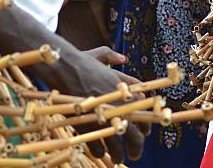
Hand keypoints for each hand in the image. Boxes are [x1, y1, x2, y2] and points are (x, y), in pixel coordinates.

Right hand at [36, 47, 148, 161]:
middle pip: (134, 136)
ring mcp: (104, 119)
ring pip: (116, 145)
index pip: (145, 116)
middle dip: (136, 148)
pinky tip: (101, 152)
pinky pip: (97, 146)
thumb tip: (122, 58)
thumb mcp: (103, 56)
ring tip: (117, 158)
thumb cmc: (84, 62)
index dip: (146, 127)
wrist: (66, 68)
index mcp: (128, 94)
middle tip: (135, 155)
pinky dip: (99, 151)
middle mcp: (120, 108)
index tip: (144, 133)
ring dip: (117, 154)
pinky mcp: (87, 126)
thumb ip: (114, 58)